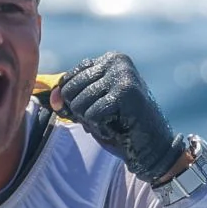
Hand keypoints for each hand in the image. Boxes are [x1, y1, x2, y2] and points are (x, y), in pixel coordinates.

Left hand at [50, 52, 185, 183]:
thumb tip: (53, 98)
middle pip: (70, 90)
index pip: (68, 78)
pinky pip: (91, 114)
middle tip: (106, 118)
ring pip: (79, 103)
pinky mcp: (126, 93)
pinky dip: (100, 127)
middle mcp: (117, 61)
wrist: (153, 148)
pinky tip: (119, 127)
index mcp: (109, 59)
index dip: (70, 102)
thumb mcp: (89, 107)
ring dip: (91, 121)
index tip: (93, 111)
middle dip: (81, 112)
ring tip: (114, 122)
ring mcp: (123, 75)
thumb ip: (68, 99)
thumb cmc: (120, 126)